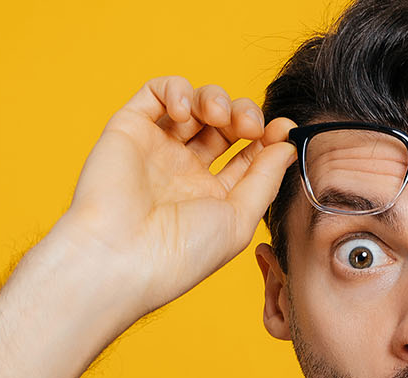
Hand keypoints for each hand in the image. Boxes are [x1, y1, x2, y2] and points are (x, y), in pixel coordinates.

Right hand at [48, 76, 296, 319]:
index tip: (282, 130)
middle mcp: (182, 171)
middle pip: (222, 124)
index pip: (245, 154)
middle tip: (249, 126)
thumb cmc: (179, 253)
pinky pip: (154, 92)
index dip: (266, 137)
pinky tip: (185, 113)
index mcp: (209, 197)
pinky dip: (176, 90)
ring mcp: (155, 149)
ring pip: (193, 103)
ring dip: (215, 98)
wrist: (121, 258)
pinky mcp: (128, 129)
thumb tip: (286, 145)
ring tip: (218, 115)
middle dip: (243, 114)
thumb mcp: (239, 220)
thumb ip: (265, 179)